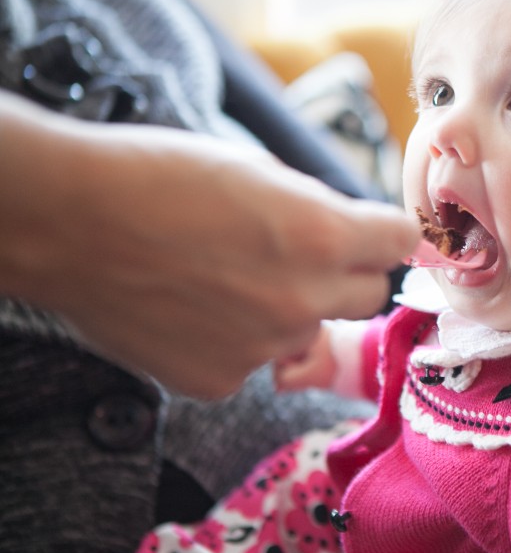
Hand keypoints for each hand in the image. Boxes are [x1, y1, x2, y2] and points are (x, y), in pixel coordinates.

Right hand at [0, 93, 418, 397]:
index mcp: (321, 235)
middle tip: (297, 254)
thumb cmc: (158, 177)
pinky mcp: (219, 381)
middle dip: (346, 273)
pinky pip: (254, 362)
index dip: (386, 233)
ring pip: (307, 330)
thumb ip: (317, 209)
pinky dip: (235, 342)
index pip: (400, 241)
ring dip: (287, 309)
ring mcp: (262, 348)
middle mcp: (303, 299)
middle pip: (368, 295)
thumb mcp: (258, 171)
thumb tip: (348, 232)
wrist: (69, 223)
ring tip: (224, 278)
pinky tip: (192, 310)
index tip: (375, 234)